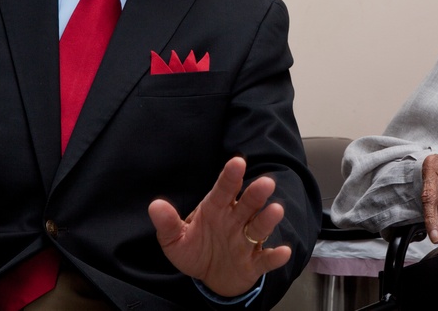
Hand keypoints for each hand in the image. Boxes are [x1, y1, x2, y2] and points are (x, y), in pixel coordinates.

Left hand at [148, 156, 290, 297]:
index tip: (237, 162)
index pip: (224, 190)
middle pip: (248, 204)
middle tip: (266, 183)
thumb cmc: (196, 250)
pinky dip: (275, 256)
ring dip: (268, 219)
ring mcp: (247, 241)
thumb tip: (155, 206)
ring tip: (275, 210)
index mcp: (217, 209)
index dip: (231, 176)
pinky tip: (282, 252)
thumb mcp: (175, 240)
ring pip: (259, 227)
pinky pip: (266, 259)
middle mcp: (236, 220)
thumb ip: (167, 223)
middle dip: (256, 194)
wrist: (212, 276)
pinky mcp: (255, 262)